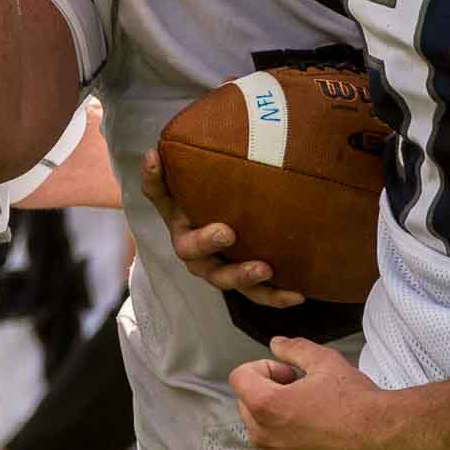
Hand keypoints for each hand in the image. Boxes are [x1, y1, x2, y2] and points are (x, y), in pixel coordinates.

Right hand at [139, 147, 303, 307]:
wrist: (226, 226)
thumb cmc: (208, 205)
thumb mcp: (190, 186)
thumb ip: (166, 173)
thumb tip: (152, 153)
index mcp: (180, 222)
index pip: (162, 200)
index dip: (160, 189)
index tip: (179, 181)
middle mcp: (197, 253)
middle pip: (196, 254)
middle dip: (209, 244)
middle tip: (227, 232)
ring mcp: (220, 270)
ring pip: (229, 281)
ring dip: (246, 278)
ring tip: (267, 270)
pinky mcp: (245, 283)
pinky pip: (258, 293)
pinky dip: (276, 295)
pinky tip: (298, 295)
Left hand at [230, 336, 415, 449]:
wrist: (384, 439)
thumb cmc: (357, 402)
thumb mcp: (325, 361)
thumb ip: (294, 349)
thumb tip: (276, 344)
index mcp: (267, 405)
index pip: (240, 378)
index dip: (263, 367)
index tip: (288, 373)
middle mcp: (265, 438)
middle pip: (246, 405)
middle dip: (268, 392)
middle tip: (302, 390)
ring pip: (261, 432)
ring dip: (276, 419)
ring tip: (311, 413)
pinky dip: (288, 446)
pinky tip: (315, 437)